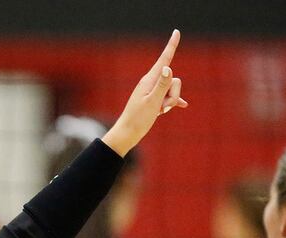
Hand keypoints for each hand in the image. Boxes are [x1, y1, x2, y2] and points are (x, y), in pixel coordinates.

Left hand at [103, 29, 186, 155]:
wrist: (127, 133)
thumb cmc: (138, 119)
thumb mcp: (153, 102)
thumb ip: (162, 85)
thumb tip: (168, 67)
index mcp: (149, 80)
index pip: (164, 59)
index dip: (171, 45)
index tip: (176, 32)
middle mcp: (150, 83)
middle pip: (173, 79)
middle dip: (175, 93)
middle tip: (163, 107)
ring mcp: (153, 92)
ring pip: (173, 89)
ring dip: (172, 101)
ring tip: (161, 112)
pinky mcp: (154, 100)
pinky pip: (169, 97)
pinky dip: (174, 101)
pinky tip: (183, 106)